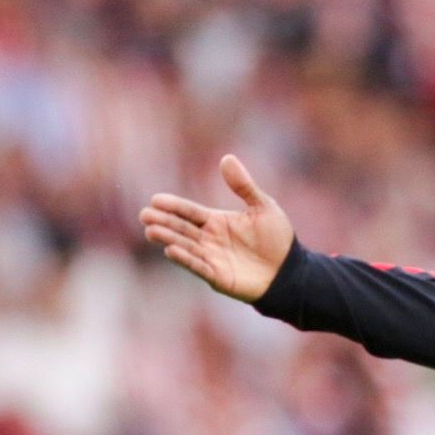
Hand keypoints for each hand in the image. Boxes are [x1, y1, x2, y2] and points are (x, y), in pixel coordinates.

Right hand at [138, 155, 294, 302]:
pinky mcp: (218, 277)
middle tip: (144, 215)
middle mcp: (210, 239)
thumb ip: (244, 186)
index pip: (190, 211)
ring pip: (185, 246)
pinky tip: (170, 250)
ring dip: (168, 238)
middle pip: (182, 228)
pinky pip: (198, 266)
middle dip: (163, 222)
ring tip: (151, 230)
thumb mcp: (263, 207)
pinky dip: (184, 259)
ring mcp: (212, 258)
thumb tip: (227, 158)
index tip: (155, 199)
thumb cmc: (277, 239)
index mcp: (217, 221)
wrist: (290, 271)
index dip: (173, 206)